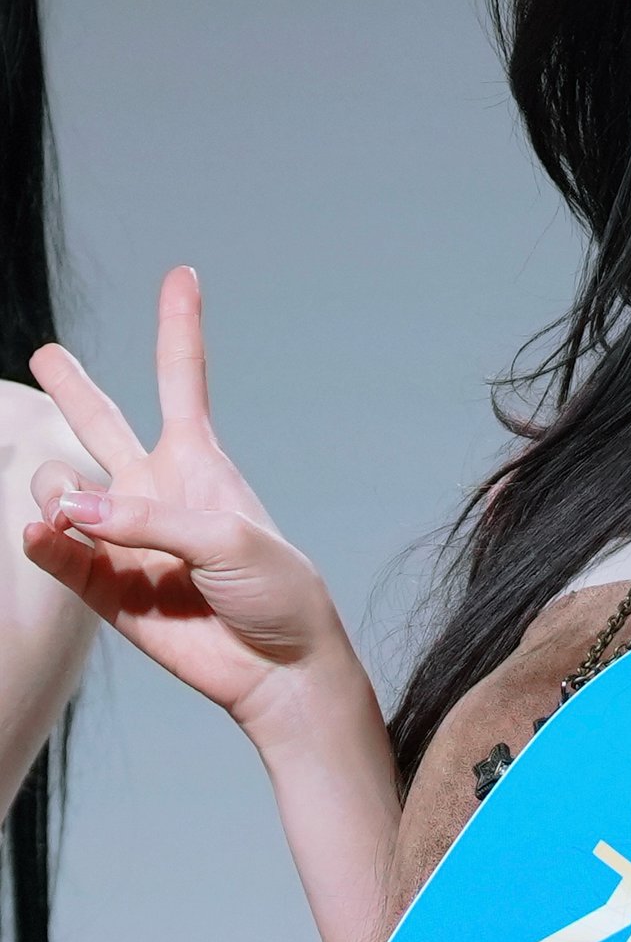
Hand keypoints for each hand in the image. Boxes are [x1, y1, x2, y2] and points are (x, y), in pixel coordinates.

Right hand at [23, 265, 355, 753]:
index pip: (181, 379)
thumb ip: (147, 519)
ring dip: (52, 493)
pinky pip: (53, 550)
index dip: (178, 326)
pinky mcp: (103, 586)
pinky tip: (43, 531)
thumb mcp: (228, 539)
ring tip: (70, 515)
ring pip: (60, 491)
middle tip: (46, 355)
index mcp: (198, 464)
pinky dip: (41, 540)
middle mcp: (154, 491)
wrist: (277, 665)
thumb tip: (68, 509)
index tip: (182, 275)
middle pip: (102, 424)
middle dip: (73, 388)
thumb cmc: (275, 591)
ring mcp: (124, 537)